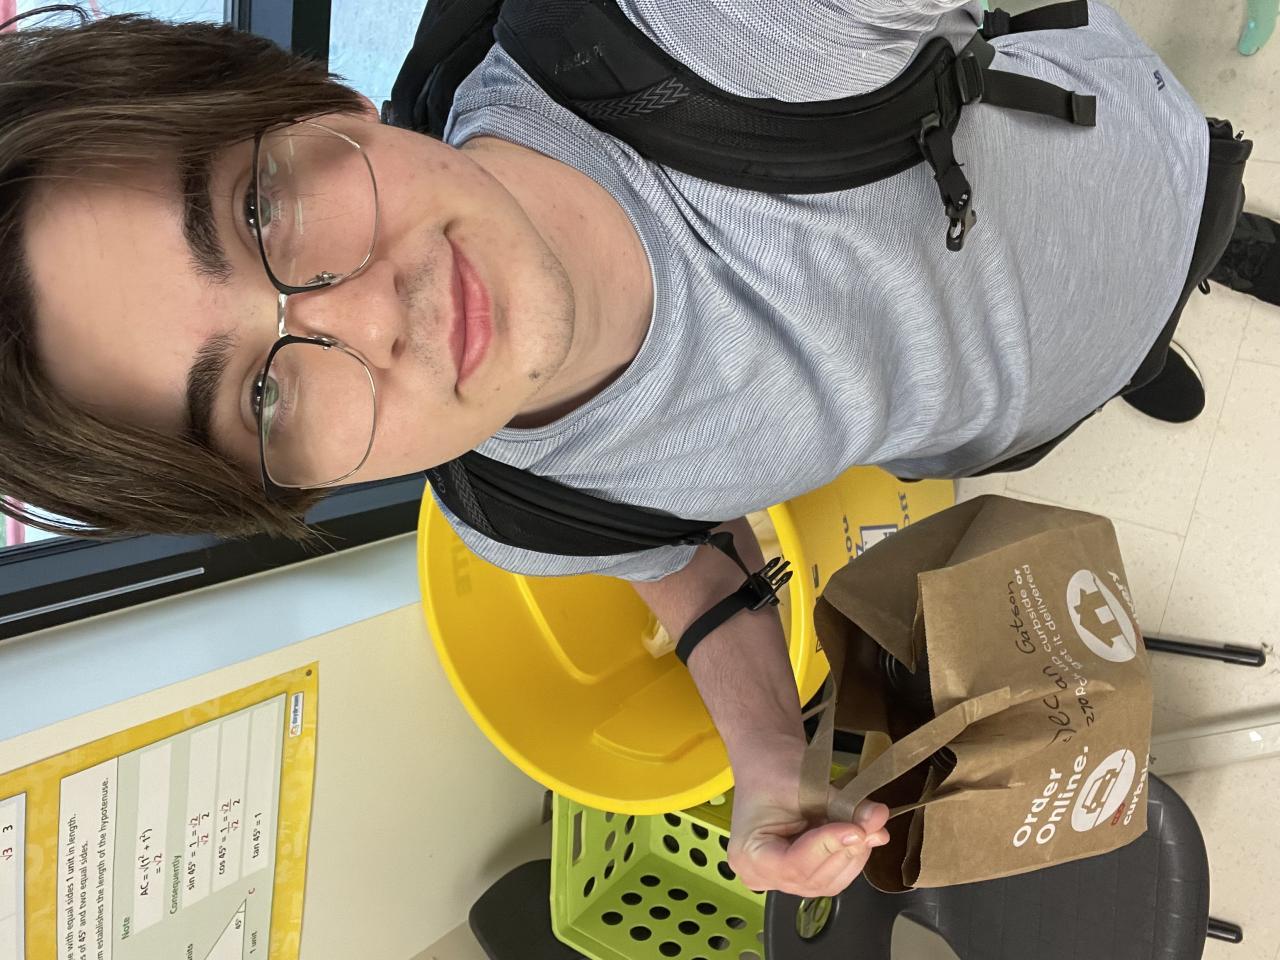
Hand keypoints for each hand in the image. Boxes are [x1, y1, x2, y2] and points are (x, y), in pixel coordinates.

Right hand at [726, 739, 890, 897]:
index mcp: (749, 854)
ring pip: (828, 881)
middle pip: (813, 878)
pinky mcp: (799, 873)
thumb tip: (878, 818)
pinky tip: (859, 833)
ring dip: (854, 854)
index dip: (828, 848)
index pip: (793, 865)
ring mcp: (780, 878)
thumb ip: (844, 806)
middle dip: (847, 851)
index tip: (857, 830)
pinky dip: (850, 855)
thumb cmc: (772, 767)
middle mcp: (760, 874)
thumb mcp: (807, 783)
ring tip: (868, 825)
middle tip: (874, 824)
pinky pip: (830, 875)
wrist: (766, 760)